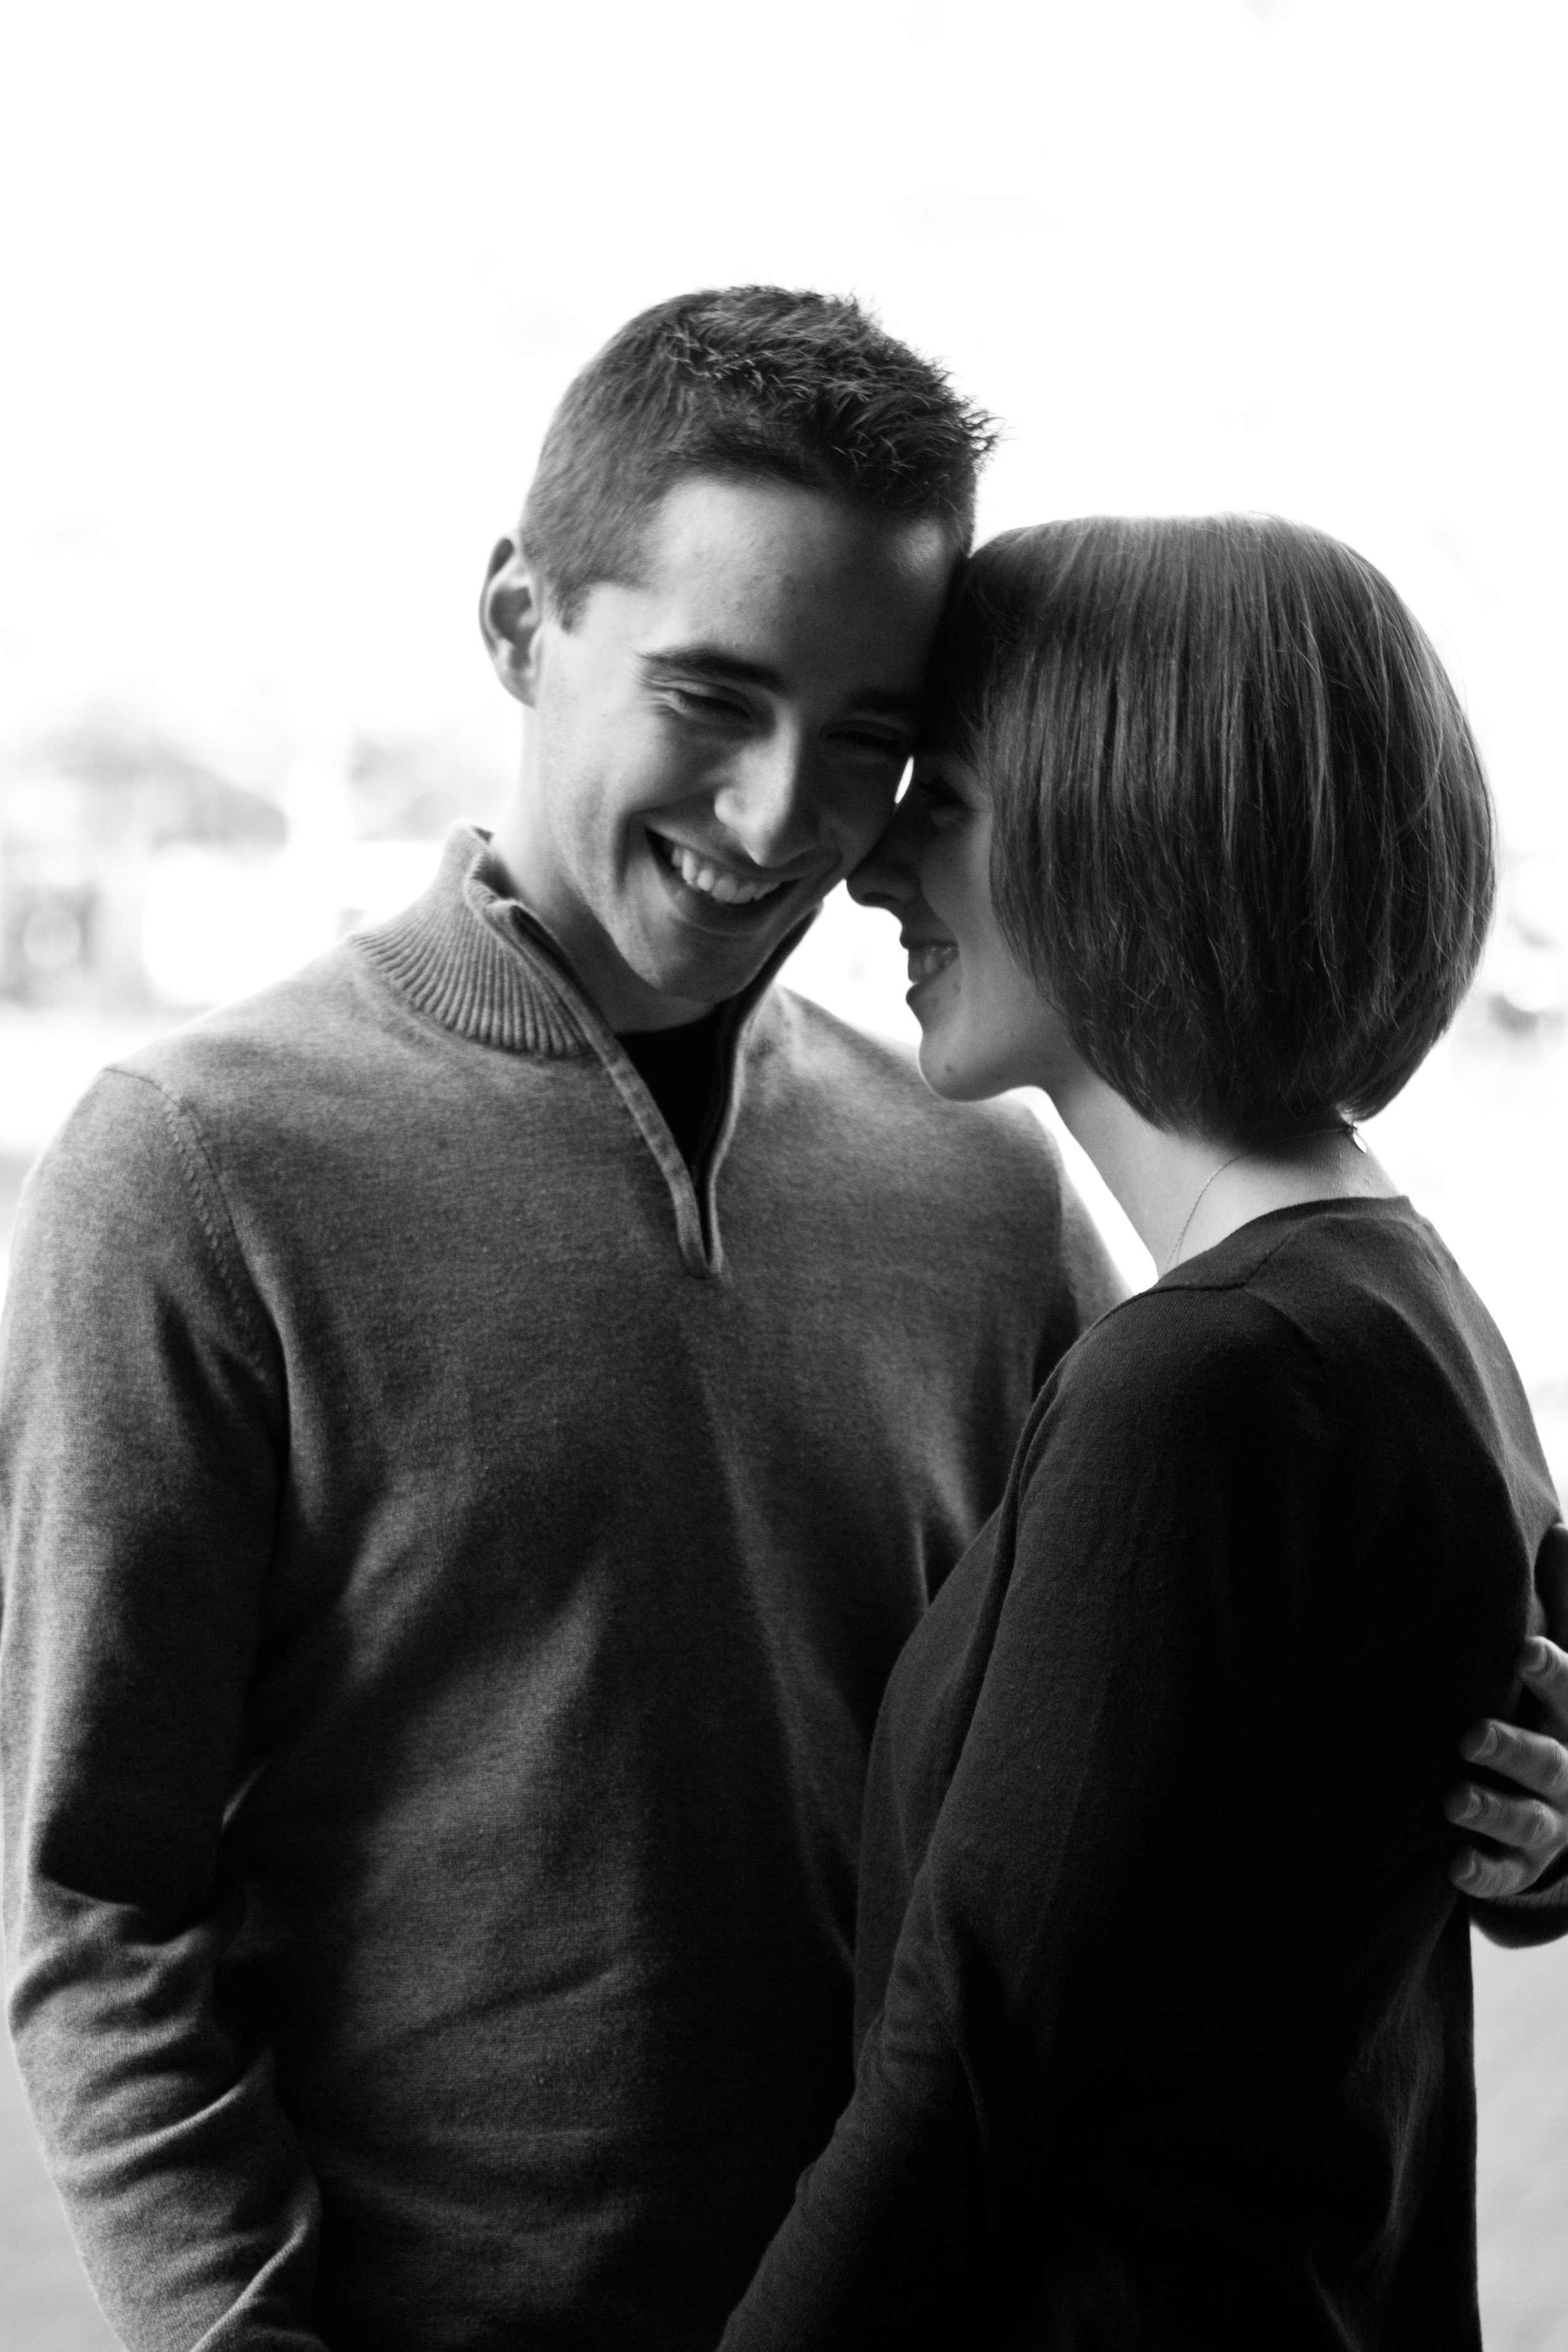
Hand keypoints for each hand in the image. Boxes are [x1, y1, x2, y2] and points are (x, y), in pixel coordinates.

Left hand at [1445, 1523, 1567, 1898]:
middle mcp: (1566, 1768)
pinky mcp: (1520, 1863)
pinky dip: (1481, 1870)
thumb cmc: (1548, 1708)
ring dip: (1492, 1808)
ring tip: (1452, 1798)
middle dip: (1513, 1747)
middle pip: (1548, 1759)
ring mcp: (1548, 1821)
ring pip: (1527, 1818)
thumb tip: (1560, 1522)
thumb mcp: (1558, 1662)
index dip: (1549, 1670)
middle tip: (1470, 1735)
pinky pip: (1503, 1873)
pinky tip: (1452, 1864)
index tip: (1523, 1650)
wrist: (1564, 1799)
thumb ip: (1561, 1597)